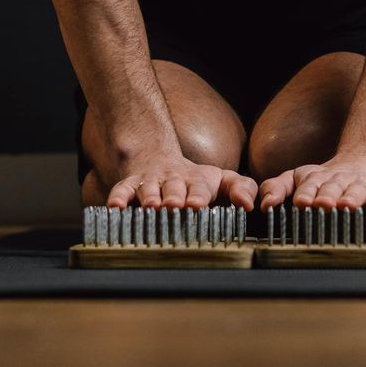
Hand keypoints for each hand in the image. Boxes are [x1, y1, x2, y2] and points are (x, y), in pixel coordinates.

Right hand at [106, 154, 257, 210]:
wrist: (156, 158)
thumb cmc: (195, 180)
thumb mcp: (222, 179)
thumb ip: (241, 188)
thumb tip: (250, 205)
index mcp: (197, 180)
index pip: (199, 187)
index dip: (198, 195)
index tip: (198, 204)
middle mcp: (173, 179)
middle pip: (174, 187)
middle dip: (174, 196)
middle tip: (175, 206)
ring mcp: (150, 182)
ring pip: (149, 188)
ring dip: (150, 197)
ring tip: (151, 206)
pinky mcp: (130, 185)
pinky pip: (122, 190)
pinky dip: (118, 198)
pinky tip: (115, 208)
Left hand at [259, 153, 365, 211]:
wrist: (364, 164)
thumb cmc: (324, 181)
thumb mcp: (297, 179)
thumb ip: (276, 188)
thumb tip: (264, 205)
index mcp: (317, 178)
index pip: (309, 184)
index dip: (306, 192)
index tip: (302, 201)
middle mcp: (340, 180)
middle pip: (333, 187)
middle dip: (328, 195)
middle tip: (323, 205)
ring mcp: (363, 184)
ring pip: (357, 190)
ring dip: (353, 197)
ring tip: (347, 205)